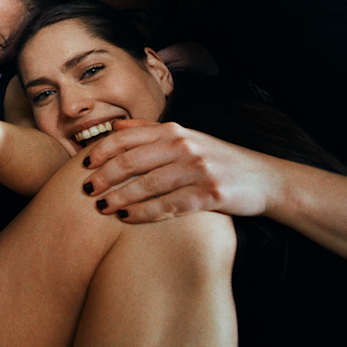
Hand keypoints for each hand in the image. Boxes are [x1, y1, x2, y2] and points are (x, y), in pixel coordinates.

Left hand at [83, 120, 272, 222]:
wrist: (264, 179)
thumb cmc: (216, 159)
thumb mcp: (186, 137)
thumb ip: (149, 131)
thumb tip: (114, 128)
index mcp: (174, 130)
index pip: (126, 138)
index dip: (101, 151)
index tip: (82, 165)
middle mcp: (184, 145)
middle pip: (131, 161)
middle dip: (104, 176)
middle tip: (85, 190)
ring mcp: (198, 169)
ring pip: (147, 184)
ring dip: (120, 197)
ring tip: (101, 207)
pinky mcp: (210, 193)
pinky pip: (169, 205)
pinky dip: (145, 212)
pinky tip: (127, 218)